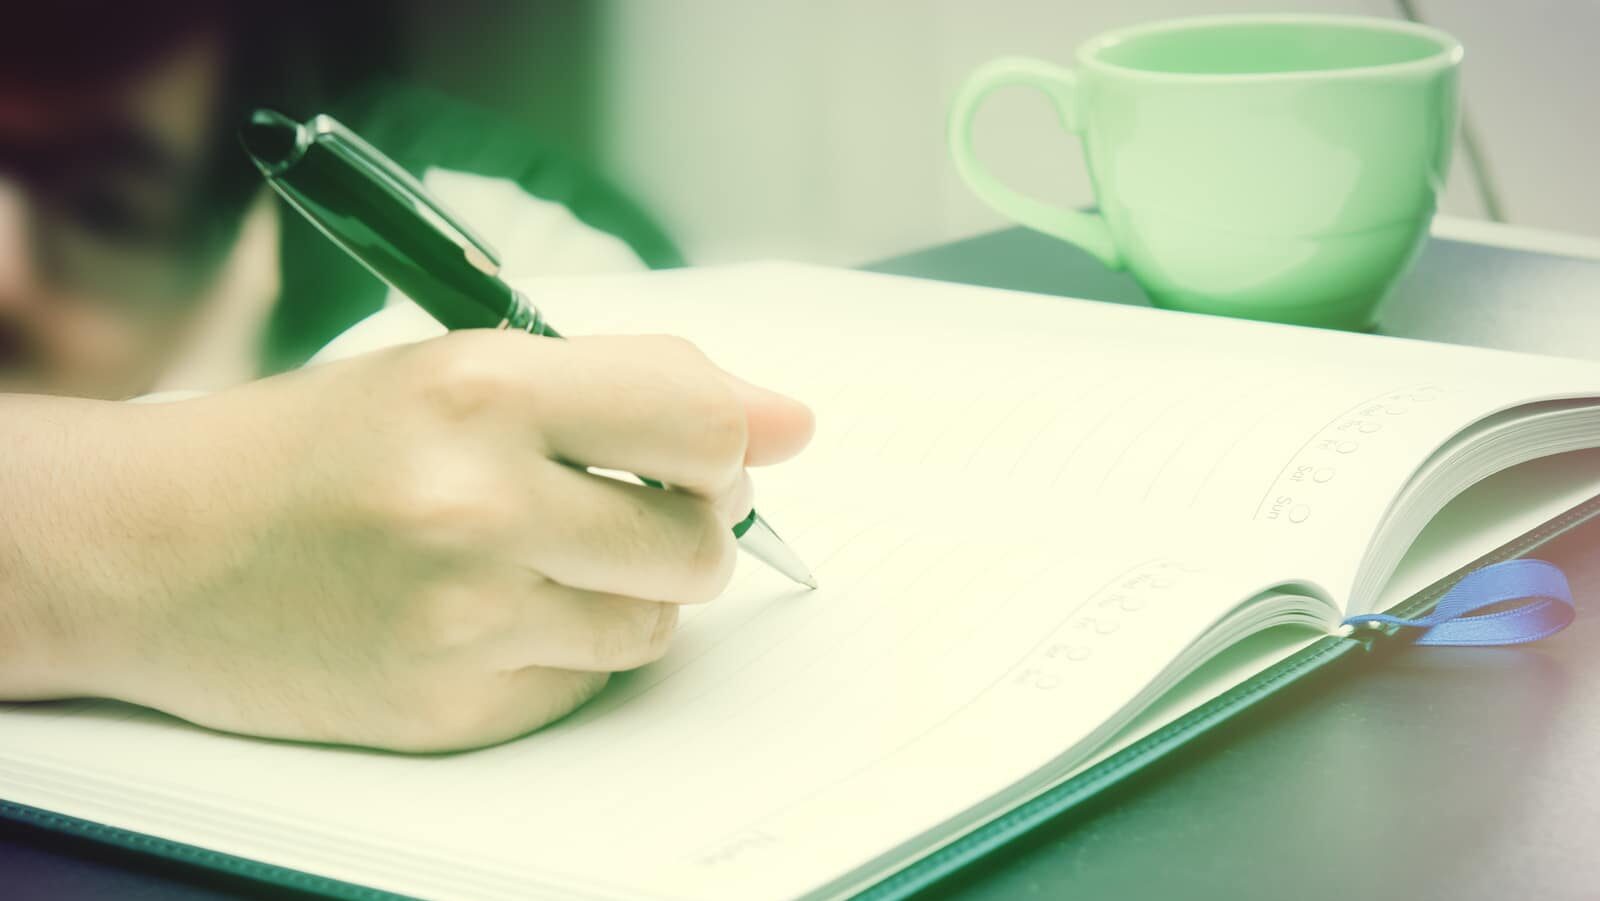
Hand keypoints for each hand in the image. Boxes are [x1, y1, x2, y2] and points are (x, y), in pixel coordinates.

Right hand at [0, 331, 811, 750]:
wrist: (154, 549)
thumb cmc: (313, 447)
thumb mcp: (458, 370)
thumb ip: (631, 387)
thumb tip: (792, 423)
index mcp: (483, 389)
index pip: (702, 418)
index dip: (729, 439)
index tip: (723, 451)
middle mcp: (479, 504)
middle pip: (699, 539)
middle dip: (687, 524)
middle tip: (628, 505)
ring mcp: (464, 617)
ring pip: (657, 622)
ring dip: (629, 591)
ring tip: (542, 557)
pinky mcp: (452, 705)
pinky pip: (589, 681)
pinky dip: (567, 648)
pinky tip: (492, 614)